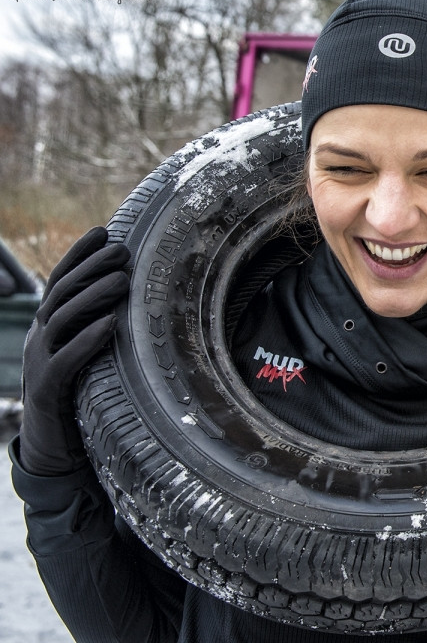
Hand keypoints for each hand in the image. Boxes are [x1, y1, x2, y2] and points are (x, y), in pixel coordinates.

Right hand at [18, 227, 129, 475]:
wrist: (51, 447)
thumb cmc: (79, 394)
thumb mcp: (87, 353)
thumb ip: (99, 325)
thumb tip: (133, 295)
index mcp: (49, 326)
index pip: (62, 281)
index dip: (79, 255)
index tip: (103, 231)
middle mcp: (40, 338)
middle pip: (62, 294)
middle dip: (90, 268)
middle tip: (122, 250)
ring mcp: (40, 362)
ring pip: (62, 321)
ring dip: (93, 297)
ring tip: (121, 281)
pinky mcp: (48, 390)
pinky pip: (66, 361)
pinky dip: (87, 341)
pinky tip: (109, 326)